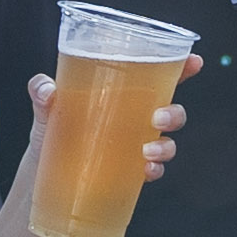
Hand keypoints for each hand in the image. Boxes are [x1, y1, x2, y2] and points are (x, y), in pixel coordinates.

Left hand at [22, 61, 192, 194]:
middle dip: (175, 113)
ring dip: (166, 146)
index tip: (194, 61)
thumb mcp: (45, 108)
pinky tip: (145, 170)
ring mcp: (134, 147)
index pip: (159, 77)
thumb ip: (42, 92)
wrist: (43, 174)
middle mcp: (135, 120)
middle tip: (158, 118)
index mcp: (123, 94)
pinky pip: (153, 171)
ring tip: (147, 151)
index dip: (182, 68)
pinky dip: (154, 171)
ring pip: (167, 143)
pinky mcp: (129, 173)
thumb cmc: (51, 132)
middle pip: (171, 110)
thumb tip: (47, 89)